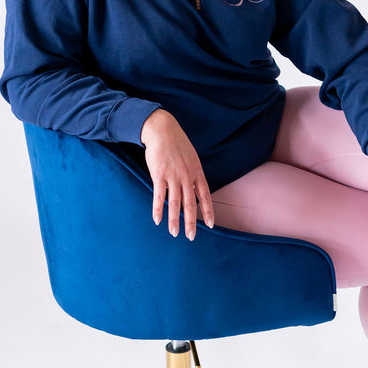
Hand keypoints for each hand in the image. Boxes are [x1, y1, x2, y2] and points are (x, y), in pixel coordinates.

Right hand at [141, 109, 213, 239]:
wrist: (162, 130)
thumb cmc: (176, 143)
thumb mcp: (191, 157)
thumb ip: (192, 173)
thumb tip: (192, 188)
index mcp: (197, 172)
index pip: (205, 196)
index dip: (208, 211)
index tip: (210, 224)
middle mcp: (187, 176)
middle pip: (191, 204)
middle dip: (191, 222)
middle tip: (191, 236)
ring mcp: (173, 176)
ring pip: (175, 203)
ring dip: (174, 220)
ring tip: (174, 233)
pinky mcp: (159, 175)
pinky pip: (159, 196)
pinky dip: (158, 210)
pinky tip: (157, 220)